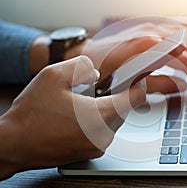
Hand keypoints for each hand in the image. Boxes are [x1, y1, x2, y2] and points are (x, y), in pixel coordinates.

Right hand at [0, 56, 145, 178]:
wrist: (15, 144)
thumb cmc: (31, 114)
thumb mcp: (53, 76)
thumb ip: (81, 66)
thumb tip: (96, 73)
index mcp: (100, 115)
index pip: (136, 98)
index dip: (138, 84)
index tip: (135, 77)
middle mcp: (104, 134)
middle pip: (126, 109)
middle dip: (118, 95)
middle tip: (100, 87)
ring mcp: (98, 146)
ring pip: (115, 121)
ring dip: (107, 108)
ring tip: (85, 101)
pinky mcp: (91, 152)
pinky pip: (105, 131)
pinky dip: (99, 120)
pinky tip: (80, 115)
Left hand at [66, 22, 186, 94]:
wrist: (85, 54)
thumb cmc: (101, 72)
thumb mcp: (127, 85)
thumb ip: (156, 85)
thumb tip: (182, 86)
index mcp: (146, 48)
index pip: (185, 59)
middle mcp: (151, 33)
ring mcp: (151, 28)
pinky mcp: (150, 29)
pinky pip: (179, 30)